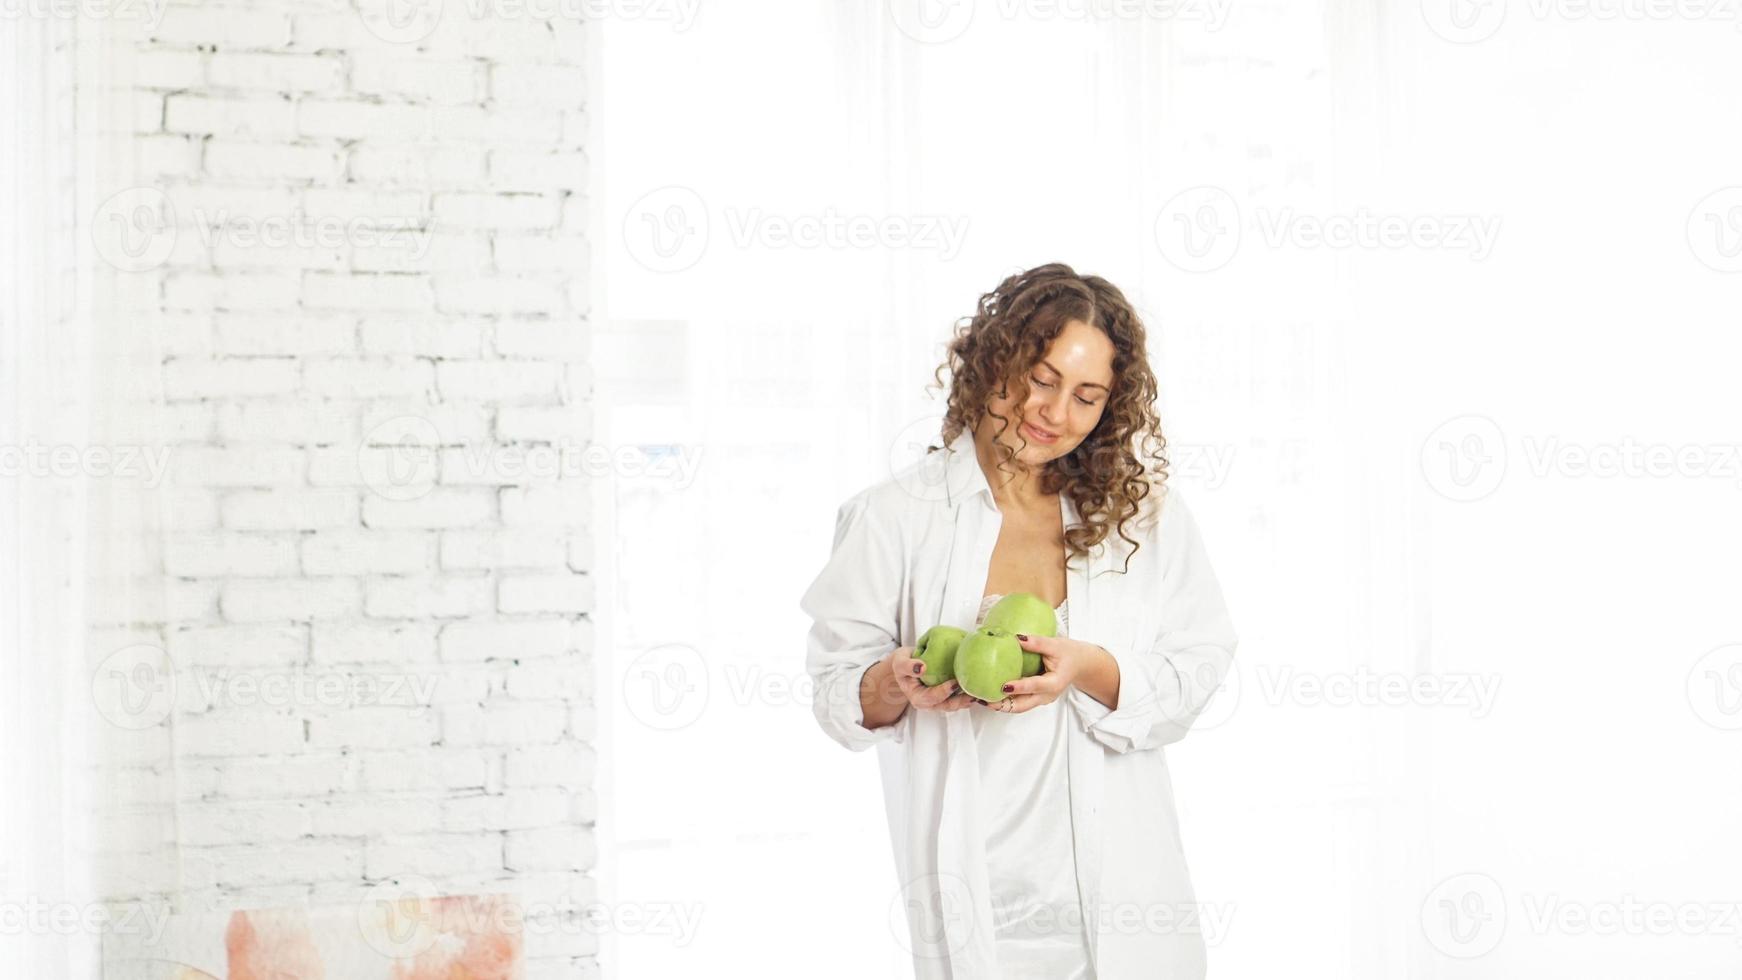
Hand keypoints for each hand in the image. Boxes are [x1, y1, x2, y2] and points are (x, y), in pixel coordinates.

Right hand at [887, 646, 976, 712]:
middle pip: (947, 705)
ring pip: (957, 703)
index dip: (943, 692)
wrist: (908, 666)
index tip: (954, 683)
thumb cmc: (904, 664)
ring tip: (981, 693)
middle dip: (961, 701)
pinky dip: (970, 693)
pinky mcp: (949, 695)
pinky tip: (981, 686)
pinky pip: (960, 696)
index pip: (931, 697)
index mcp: (918, 698)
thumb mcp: (899, 662)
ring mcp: (941, 701)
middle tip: (974, 694)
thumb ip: (907, 666)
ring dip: (969, 700)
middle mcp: (930, 703)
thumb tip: (921, 667)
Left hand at [986, 633, 1100, 713]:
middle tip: (984, 700)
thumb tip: (1016, 637)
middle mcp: (1047, 695)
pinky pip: (1020, 702)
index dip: (1018, 686)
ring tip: (983, 700)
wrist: (1081, 664)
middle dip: (1003, 704)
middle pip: (1022, 705)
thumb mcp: (1055, 644)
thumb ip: (1036, 642)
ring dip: (1002, 705)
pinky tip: (992, 694)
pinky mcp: (1036, 697)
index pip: (1034, 686)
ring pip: (1019, 707)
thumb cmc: (1069, 653)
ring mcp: (1041, 699)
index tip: (1003, 685)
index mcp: (1054, 683)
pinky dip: (1007, 700)